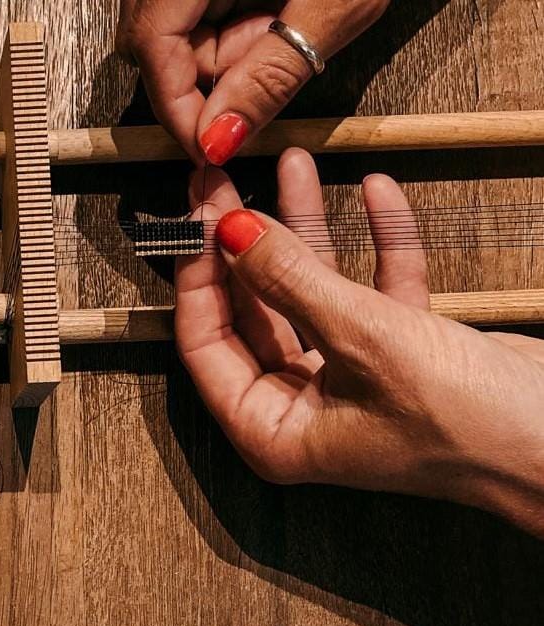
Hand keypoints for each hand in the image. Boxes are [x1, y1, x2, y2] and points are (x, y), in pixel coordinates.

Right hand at [116, 0, 388, 162]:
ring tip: (282, 26)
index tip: (211, 146)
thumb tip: (217, 140)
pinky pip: (197, 8)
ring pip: (175, 27)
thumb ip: (270, 75)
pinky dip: (232, 25)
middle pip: (155, 37)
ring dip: (222, 51)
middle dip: (206, 74)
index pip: (151, 42)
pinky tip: (273, 12)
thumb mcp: (335, 4)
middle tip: (268, 64)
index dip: (176, 105)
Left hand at [175, 149, 543, 536]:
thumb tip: (231, 232)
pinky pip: (372, 289)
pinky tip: (374, 190)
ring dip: (305, 230)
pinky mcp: (396, 354)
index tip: (197, 213)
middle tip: (220, 181)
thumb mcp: (366, 339)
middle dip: (241, 244)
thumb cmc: (462, 422)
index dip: (198, 275)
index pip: (206, 345)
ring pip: (308, 294)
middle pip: (251, 314)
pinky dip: (376, 243)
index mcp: (271, 431)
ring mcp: (346, 381)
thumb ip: (293, 282)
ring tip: (290, 162)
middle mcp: (299, 410)